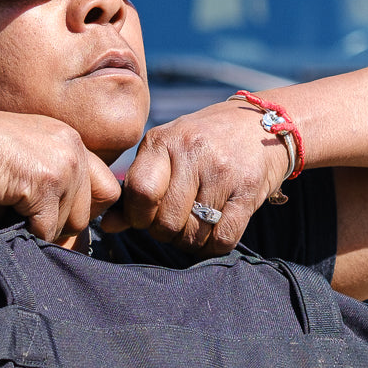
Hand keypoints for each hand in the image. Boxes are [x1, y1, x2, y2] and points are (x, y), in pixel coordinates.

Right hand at [0, 109, 121, 243]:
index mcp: (70, 139)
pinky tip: (2, 214)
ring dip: (39, 228)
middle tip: (28, 222)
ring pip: (69, 224)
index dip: (86, 211)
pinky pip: (46, 229)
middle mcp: (73, 148)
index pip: (106, 187)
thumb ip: (50, 178)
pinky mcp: (45, 182)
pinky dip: (25, 231)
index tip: (61, 220)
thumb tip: (66, 230)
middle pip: (89, 212)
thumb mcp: (23, 155)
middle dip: (60, 226)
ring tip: (10, 213)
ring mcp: (62, 164)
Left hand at [103, 100, 293, 251]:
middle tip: (175, 221)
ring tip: (194, 224)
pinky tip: (214, 230)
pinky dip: (214, 244)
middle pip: (166, 221)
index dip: (139, 216)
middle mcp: (192, 152)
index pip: (140, 192)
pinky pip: (223, 238)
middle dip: (166, 231)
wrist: (260, 123)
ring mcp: (223, 171)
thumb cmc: (201, 142)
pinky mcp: (248, 190)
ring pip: (193, 234)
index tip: (146, 216)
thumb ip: (137, 187)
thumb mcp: (165, 152)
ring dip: (190, 240)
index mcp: (163, 141)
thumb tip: (107, 225)